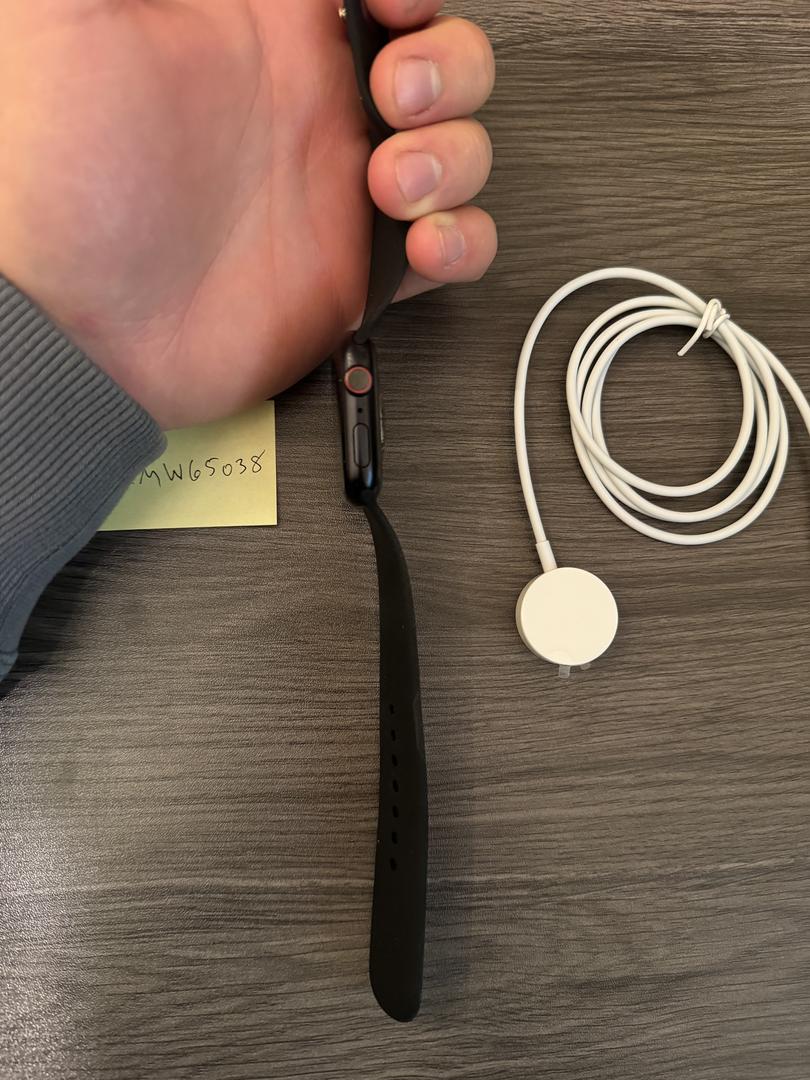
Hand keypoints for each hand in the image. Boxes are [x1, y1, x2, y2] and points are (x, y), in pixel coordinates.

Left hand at [0, 0, 495, 428]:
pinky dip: (465, 239)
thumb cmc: (55, 173)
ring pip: (460, 145)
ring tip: (391, 182)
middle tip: (393, 88)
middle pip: (439, 52)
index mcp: (262, 28)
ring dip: (456, 155)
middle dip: (447, 63)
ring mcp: (340, 190)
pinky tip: (422, 239)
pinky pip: (453, 244)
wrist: (76, 322)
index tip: (393, 0)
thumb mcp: (63, 13)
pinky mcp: (359, 272)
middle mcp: (313, 104)